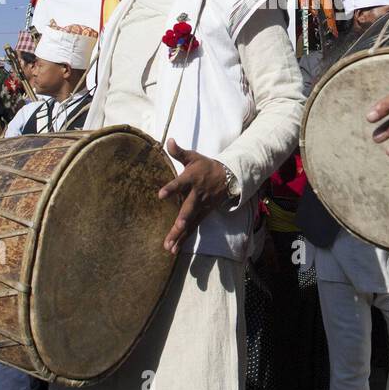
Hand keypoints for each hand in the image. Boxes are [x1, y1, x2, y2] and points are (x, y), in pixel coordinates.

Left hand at [158, 139, 230, 254]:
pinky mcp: (202, 215)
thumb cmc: (205, 166)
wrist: (228, 177)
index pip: (180, 183)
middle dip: (182, 220)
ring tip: (169, 247)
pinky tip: (174, 250)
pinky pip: (192, 228)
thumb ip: (179, 152)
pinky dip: (183, 239)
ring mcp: (201, 207)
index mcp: (192, 179)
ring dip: (180, 235)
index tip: (160, 194)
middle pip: (188, 209)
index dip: (171, 188)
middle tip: (175, 229)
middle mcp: (197, 195)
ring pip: (190, 223)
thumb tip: (168, 140)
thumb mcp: (193, 157)